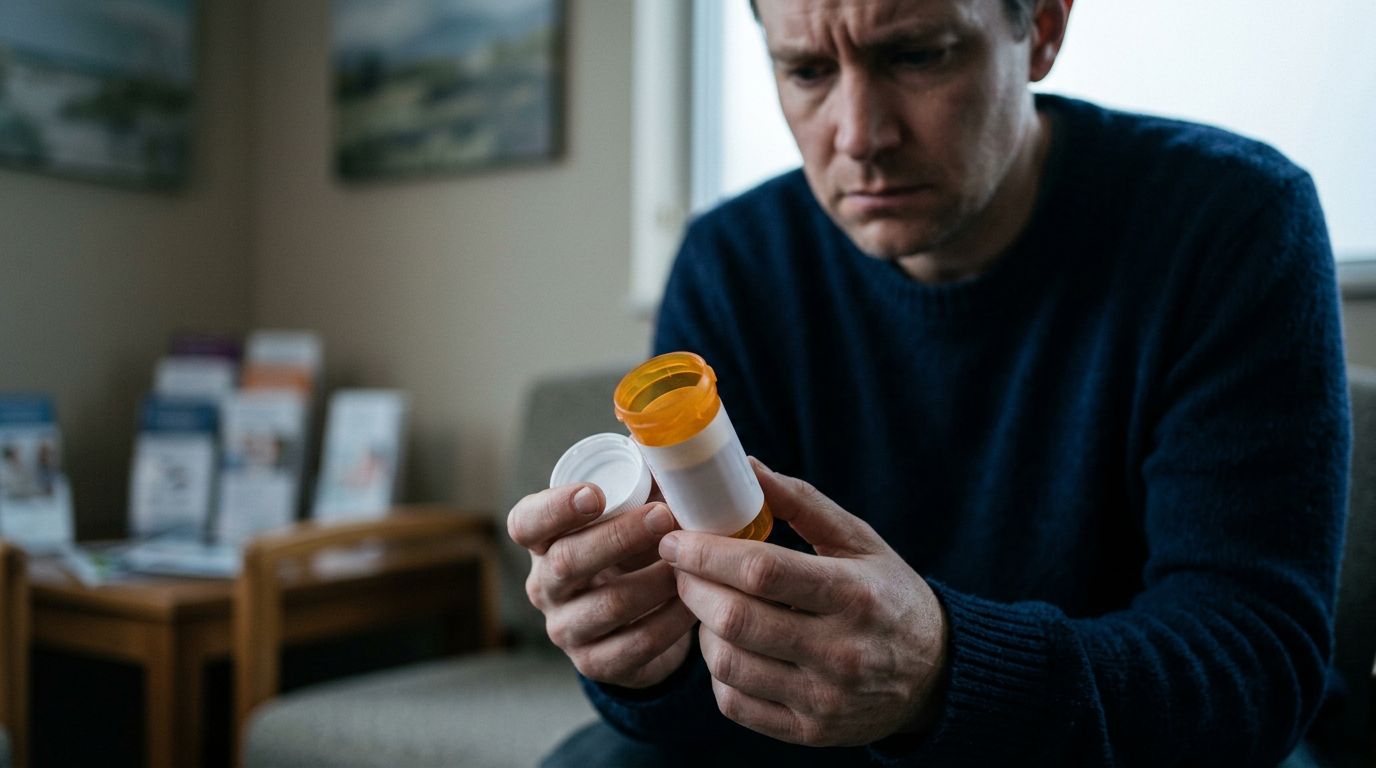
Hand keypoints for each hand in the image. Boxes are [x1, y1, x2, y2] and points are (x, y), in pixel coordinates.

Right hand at [508, 484, 696, 687]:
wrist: (638, 619)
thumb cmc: (631, 549)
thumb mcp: (627, 513)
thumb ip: (639, 477)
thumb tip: (668, 439)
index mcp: (542, 541)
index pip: (526, 522)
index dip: (555, 508)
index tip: (595, 493)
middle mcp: (544, 585)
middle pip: (568, 562)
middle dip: (619, 537)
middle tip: (664, 517)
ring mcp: (566, 628)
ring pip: (607, 606)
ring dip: (655, 580)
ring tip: (691, 562)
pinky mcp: (596, 663)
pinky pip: (635, 644)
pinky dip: (670, 621)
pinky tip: (694, 602)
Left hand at [660, 459, 948, 745]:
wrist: (936, 674)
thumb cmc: (888, 594)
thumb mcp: (859, 540)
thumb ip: (801, 502)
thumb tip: (746, 467)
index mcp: (854, 595)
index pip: (763, 572)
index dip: (707, 553)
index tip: (676, 539)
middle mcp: (841, 652)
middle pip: (737, 619)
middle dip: (693, 588)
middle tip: (681, 569)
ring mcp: (824, 698)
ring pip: (729, 664)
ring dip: (701, 629)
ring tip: (707, 605)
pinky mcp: (809, 731)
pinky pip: (736, 702)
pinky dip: (716, 672)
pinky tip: (727, 645)